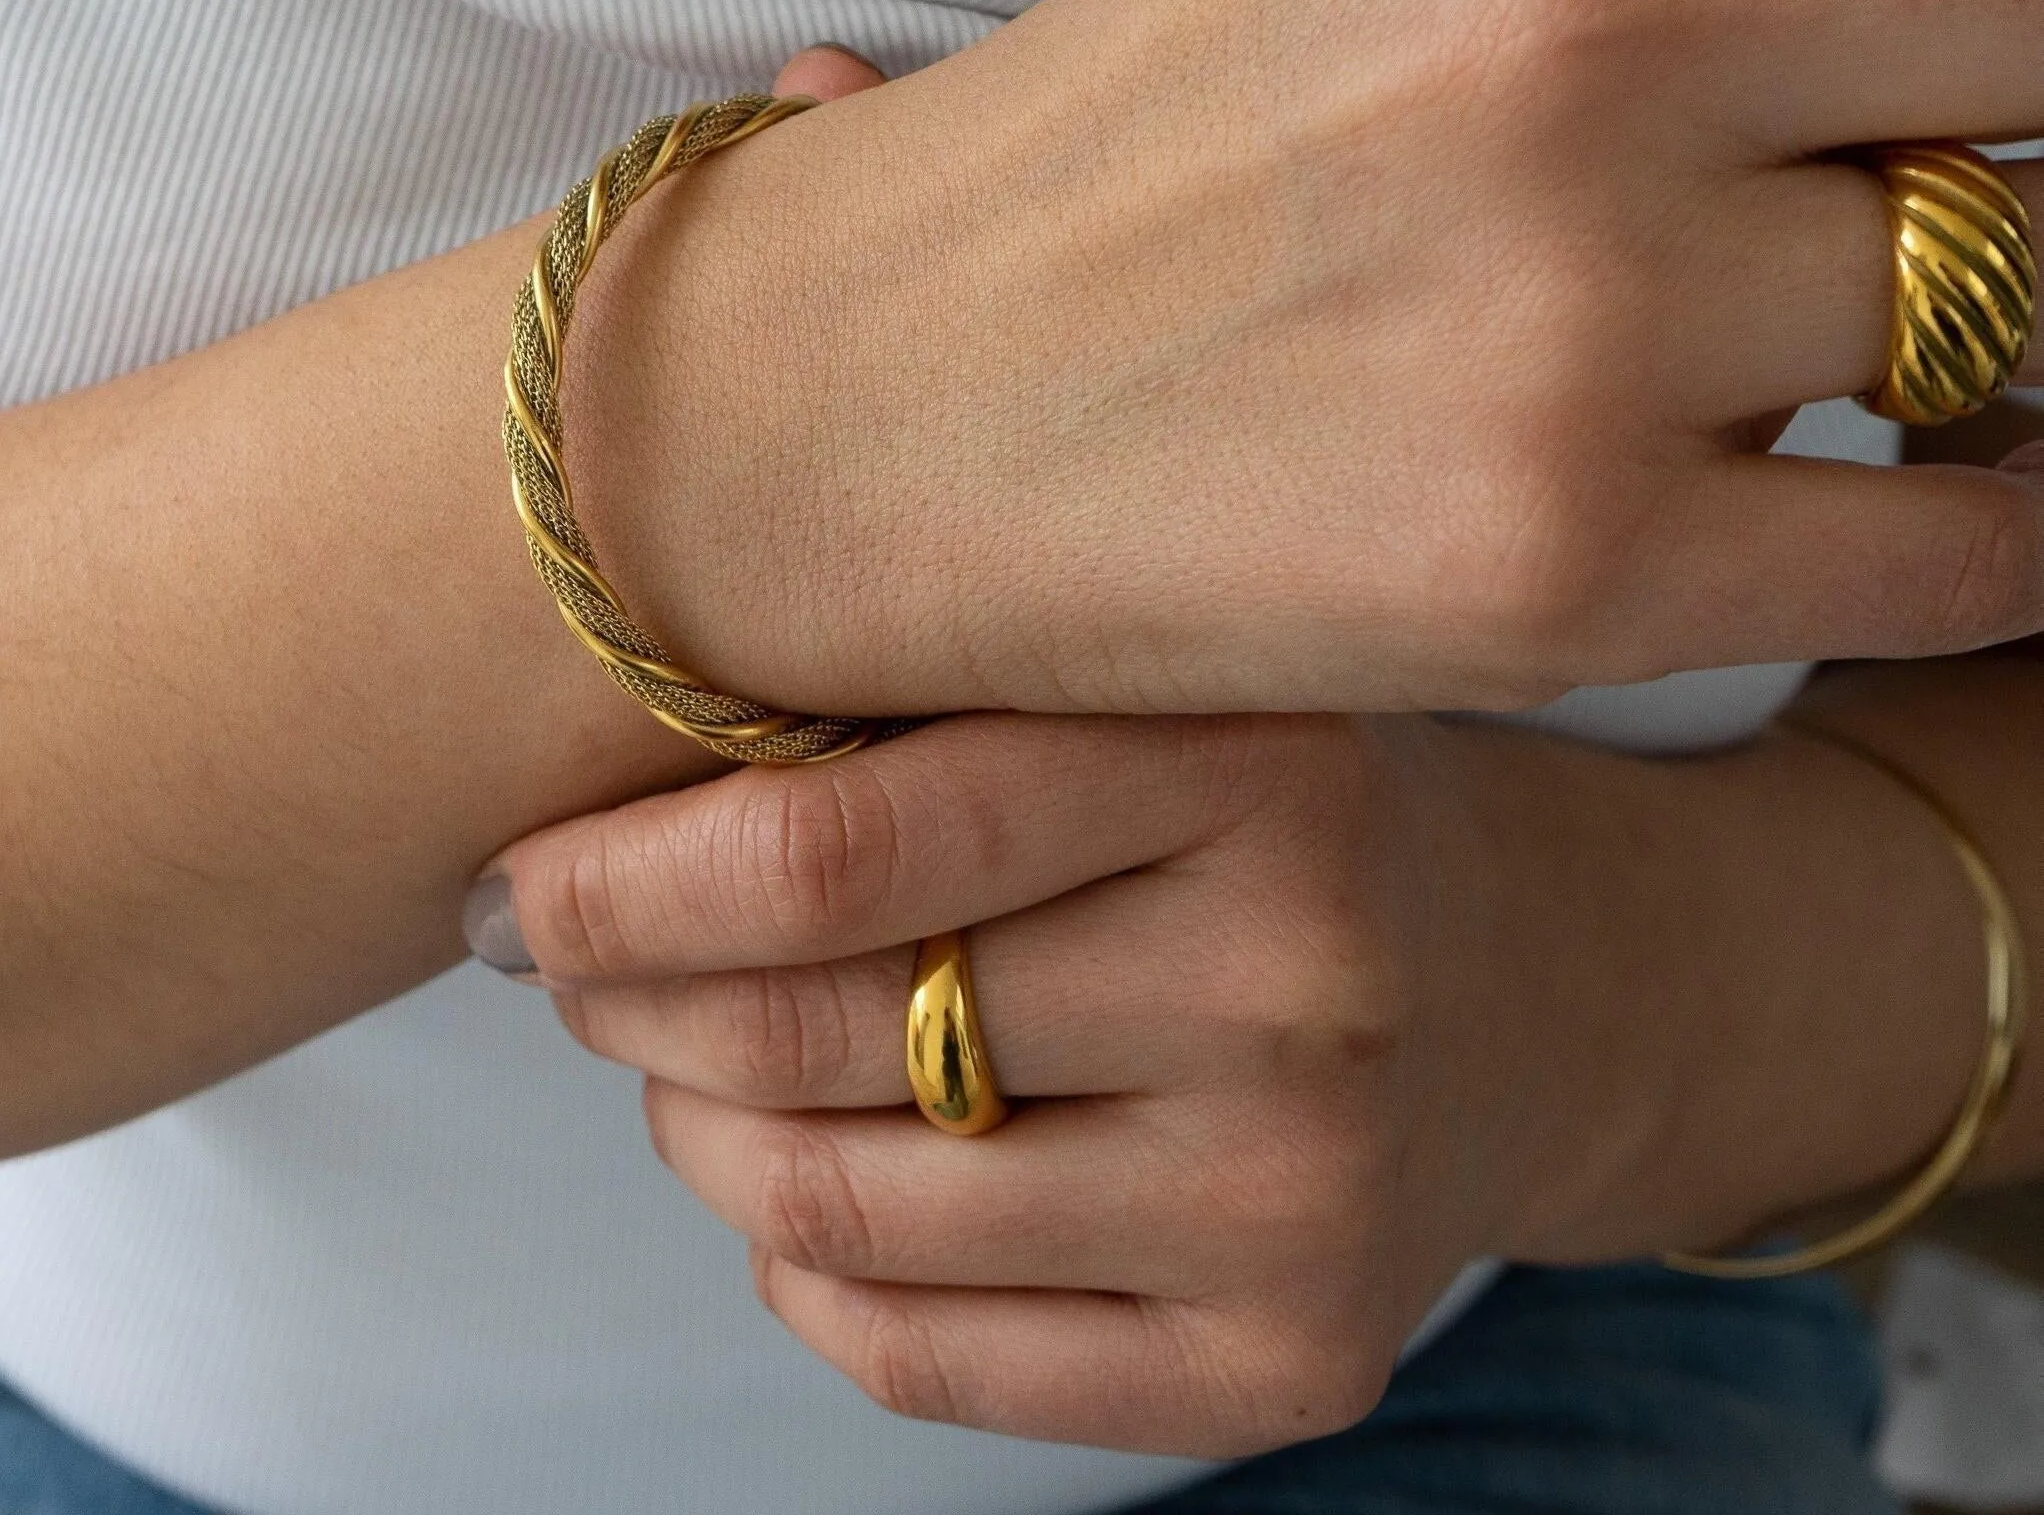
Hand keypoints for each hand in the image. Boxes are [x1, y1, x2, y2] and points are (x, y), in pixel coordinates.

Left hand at [473, 710, 2001, 1456]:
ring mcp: (1305, 1199)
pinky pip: (925, 1362)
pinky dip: (802, 1276)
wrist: (1536, 985)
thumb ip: (904, 710)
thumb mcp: (1133, 683)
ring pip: (842, 1215)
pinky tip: (805, 1191)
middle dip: (624, 1008)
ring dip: (696, 1138)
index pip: (832, 853)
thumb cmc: (1261, 804)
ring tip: (688, 1071)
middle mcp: (1298, 985)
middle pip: (812, 1039)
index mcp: (1247, 762)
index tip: (510, 888)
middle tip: (573, 963)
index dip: (614, 887)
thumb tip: (573, 823)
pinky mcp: (1292, 1363)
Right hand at [569, 0, 2043, 718]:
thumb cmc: (1102, 171)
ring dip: (2015, 327)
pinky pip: (1985, 540)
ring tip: (1897, 347)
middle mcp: (1573, 14)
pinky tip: (1894, 495)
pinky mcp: (1569, 561)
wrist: (842, 415)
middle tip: (1988, 169)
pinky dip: (1996, 525)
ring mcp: (1577, 299)